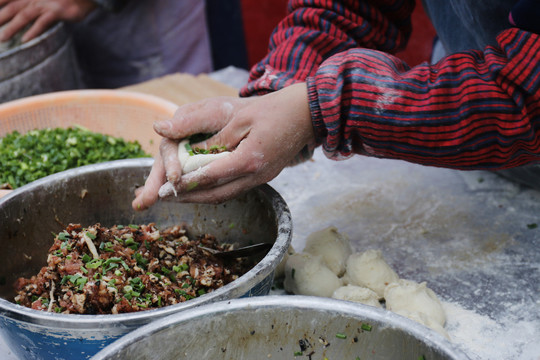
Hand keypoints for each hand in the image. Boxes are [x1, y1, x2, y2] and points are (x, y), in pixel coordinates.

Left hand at [0, 0, 95, 41]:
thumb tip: (24, 12)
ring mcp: (45, 3)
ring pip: (24, 16)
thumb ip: (34, 4)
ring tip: (3, 38)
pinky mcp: (56, 10)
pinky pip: (42, 22)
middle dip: (1, 18)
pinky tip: (25, 40)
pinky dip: (33, 31)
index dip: (0, 3)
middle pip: (12, 8)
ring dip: (12, 28)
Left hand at [132, 82, 314, 208]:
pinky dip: (216, 191)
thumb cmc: (274, 110)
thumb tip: (186, 148)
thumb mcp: (240, 118)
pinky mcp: (265, 176)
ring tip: (179, 195)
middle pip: (216, 194)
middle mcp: (256, 175)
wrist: (307, 115)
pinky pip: (235, 189)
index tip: (165, 187)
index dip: (185, 183)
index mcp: (249, 159)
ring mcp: (262, 178)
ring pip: (225, 195)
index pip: (210, 176)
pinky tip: (203, 187)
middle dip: (189, 197)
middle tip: (165, 197)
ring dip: (201, 197)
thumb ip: (214, 138)